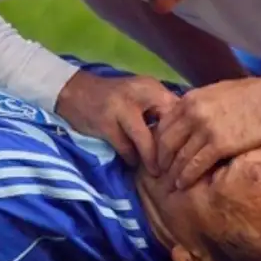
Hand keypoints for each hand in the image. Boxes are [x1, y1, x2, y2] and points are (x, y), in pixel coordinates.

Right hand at [56, 71, 178, 173]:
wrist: (74, 91)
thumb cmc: (113, 98)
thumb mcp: (139, 97)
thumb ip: (159, 111)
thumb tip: (186, 135)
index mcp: (152, 88)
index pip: (179, 112)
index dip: (185, 135)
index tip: (187, 153)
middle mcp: (140, 94)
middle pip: (166, 127)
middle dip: (170, 151)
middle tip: (174, 168)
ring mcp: (122, 108)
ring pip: (146, 141)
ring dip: (151, 160)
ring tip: (157, 172)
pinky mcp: (106, 123)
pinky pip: (126, 148)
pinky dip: (131, 158)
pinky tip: (133, 163)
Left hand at [155, 76, 260, 188]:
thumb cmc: (248, 95)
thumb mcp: (215, 92)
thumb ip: (197, 105)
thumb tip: (186, 118)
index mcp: (190, 99)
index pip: (164, 124)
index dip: (157, 142)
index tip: (157, 153)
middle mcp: (192, 114)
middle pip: (166, 142)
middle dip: (160, 160)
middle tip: (158, 172)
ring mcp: (204, 129)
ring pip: (179, 156)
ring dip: (172, 172)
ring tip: (169, 183)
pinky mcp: (219, 145)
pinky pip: (195, 165)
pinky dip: (186, 176)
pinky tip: (183, 184)